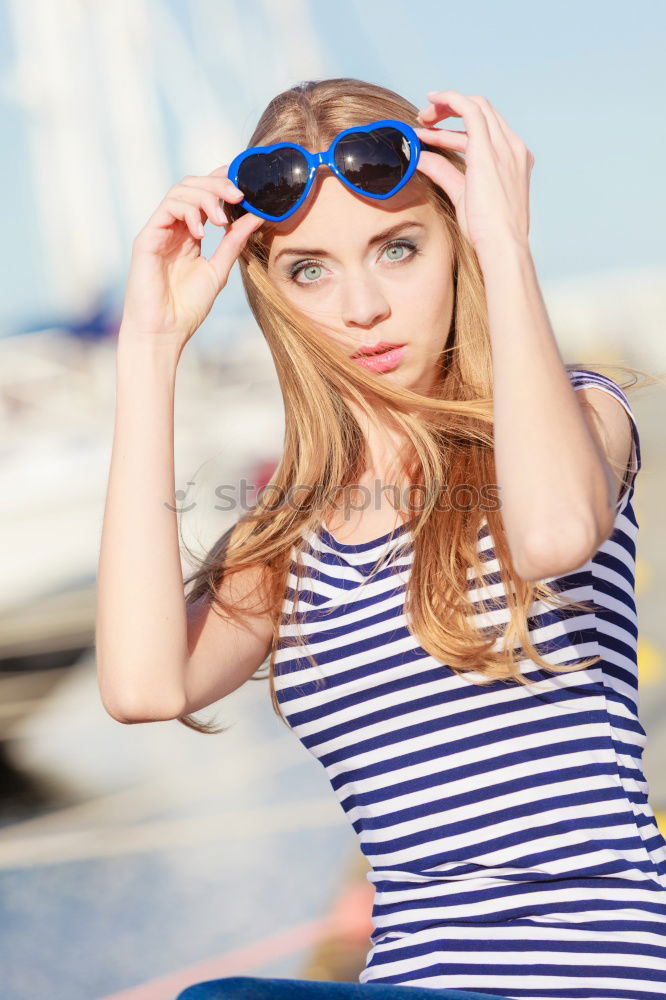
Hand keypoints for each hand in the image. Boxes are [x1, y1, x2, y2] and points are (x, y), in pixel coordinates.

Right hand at [120, 165, 264, 349]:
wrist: (165, 331)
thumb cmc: (188, 307)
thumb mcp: (219, 269)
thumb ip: (234, 242)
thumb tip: (257, 216)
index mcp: (190, 234)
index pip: (204, 196)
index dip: (221, 181)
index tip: (244, 182)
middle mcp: (174, 228)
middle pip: (192, 186)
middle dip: (217, 185)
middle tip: (238, 196)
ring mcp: (160, 231)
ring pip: (179, 191)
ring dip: (205, 197)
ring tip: (221, 220)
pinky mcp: (147, 237)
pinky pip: (167, 208)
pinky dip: (188, 212)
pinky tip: (201, 231)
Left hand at [413, 89, 534, 256]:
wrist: (502, 244)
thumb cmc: (487, 230)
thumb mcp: (462, 194)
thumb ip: (443, 172)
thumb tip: (420, 158)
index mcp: (513, 159)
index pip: (487, 129)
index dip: (459, 124)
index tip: (437, 130)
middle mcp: (513, 148)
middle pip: (482, 112)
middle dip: (452, 110)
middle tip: (426, 119)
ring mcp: (504, 146)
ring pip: (476, 106)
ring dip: (447, 106)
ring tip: (423, 116)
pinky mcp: (488, 149)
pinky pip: (469, 109)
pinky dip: (450, 100)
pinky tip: (432, 100)